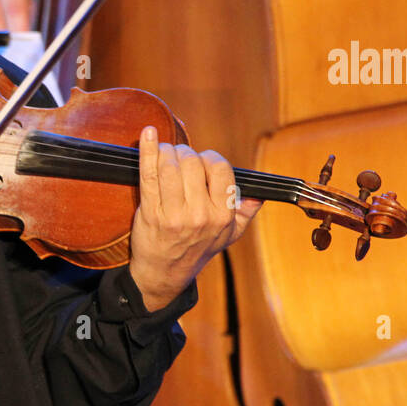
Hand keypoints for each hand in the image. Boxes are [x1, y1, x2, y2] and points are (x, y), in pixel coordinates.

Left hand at [128, 126, 262, 311]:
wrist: (165, 272)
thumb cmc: (197, 248)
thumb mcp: (229, 235)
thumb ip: (246, 212)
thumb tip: (260, 194)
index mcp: (222, 216)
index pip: (221, 169)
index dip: (210, 159)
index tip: (203, 162)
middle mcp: (199, 215)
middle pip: (194, 163)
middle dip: (186, 153)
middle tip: (180, 158)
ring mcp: (173, 214)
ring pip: (171, 166)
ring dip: (167, 152)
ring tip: (166, 154)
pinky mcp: (150, 212)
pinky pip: (148, 174)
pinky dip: (147, 150)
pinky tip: (147, 133)